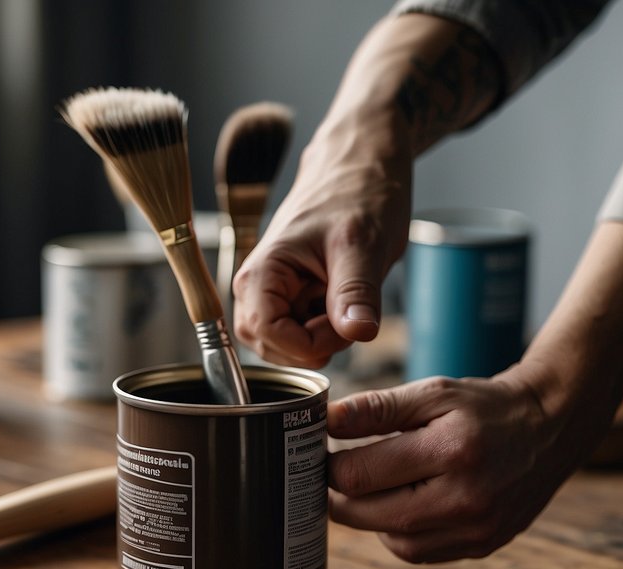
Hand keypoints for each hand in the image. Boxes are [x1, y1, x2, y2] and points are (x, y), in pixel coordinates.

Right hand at [231, 127, 411, 368]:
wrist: (362, 166)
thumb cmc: (358, 191)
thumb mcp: (364, 243)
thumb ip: (356, 291)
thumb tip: (358, 333)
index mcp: (261, 272)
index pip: (268, 335)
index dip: (310, 342)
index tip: (344, 324)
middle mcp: (257, 287)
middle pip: (272, 348)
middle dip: (314, 344)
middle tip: (347, 312)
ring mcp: (273, 294)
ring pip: (287, 346)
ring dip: (321, 338)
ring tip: (346, 301)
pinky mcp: (292, 298)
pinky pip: (302, 333)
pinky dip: (327, 328)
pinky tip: (343, 299)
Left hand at [327, 372, 582, 562]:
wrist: (550, 429)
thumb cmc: (486, 407)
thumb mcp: (434, 393)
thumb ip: (377, 408)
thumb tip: (327, 420)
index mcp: (451, 452)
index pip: (361, 475)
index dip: (329, 466)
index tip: (320, 453)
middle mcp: (466, 499)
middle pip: (368, 515)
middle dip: (339, 496)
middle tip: (330, 474)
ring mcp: (477, 530)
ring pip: (391, 541)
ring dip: (368, 517)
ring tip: (369, 487)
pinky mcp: (482, 546)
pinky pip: (418, 552)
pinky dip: (399, 532)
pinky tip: (402, 504)